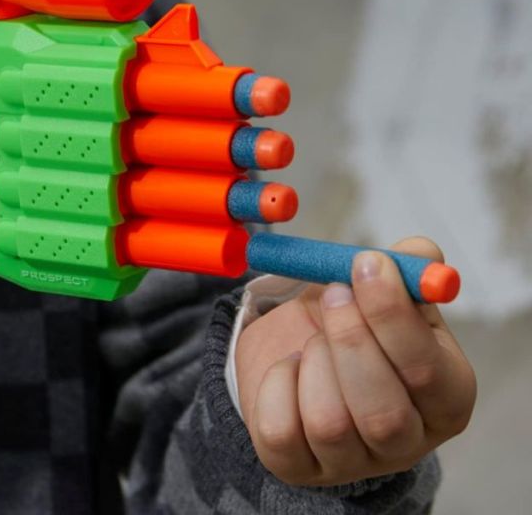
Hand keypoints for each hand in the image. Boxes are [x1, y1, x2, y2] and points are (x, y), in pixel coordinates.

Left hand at [235, 237, 475, 486]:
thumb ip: (404, 267)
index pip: (427, 370)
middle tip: (332, 293)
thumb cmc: (352, 324)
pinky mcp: (296, 467)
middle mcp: (405, 443)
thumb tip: (417, 253)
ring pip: (329, 423)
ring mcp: (349, 462)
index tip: (365, 264)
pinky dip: (276, 385)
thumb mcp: (381, 292)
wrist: (295, 353)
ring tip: (313, 339)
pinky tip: (288, 369)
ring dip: (312, 361)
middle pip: (382, 412)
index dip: (392, 315)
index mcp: (445, 398)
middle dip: (349, 340)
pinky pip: (279, 429)